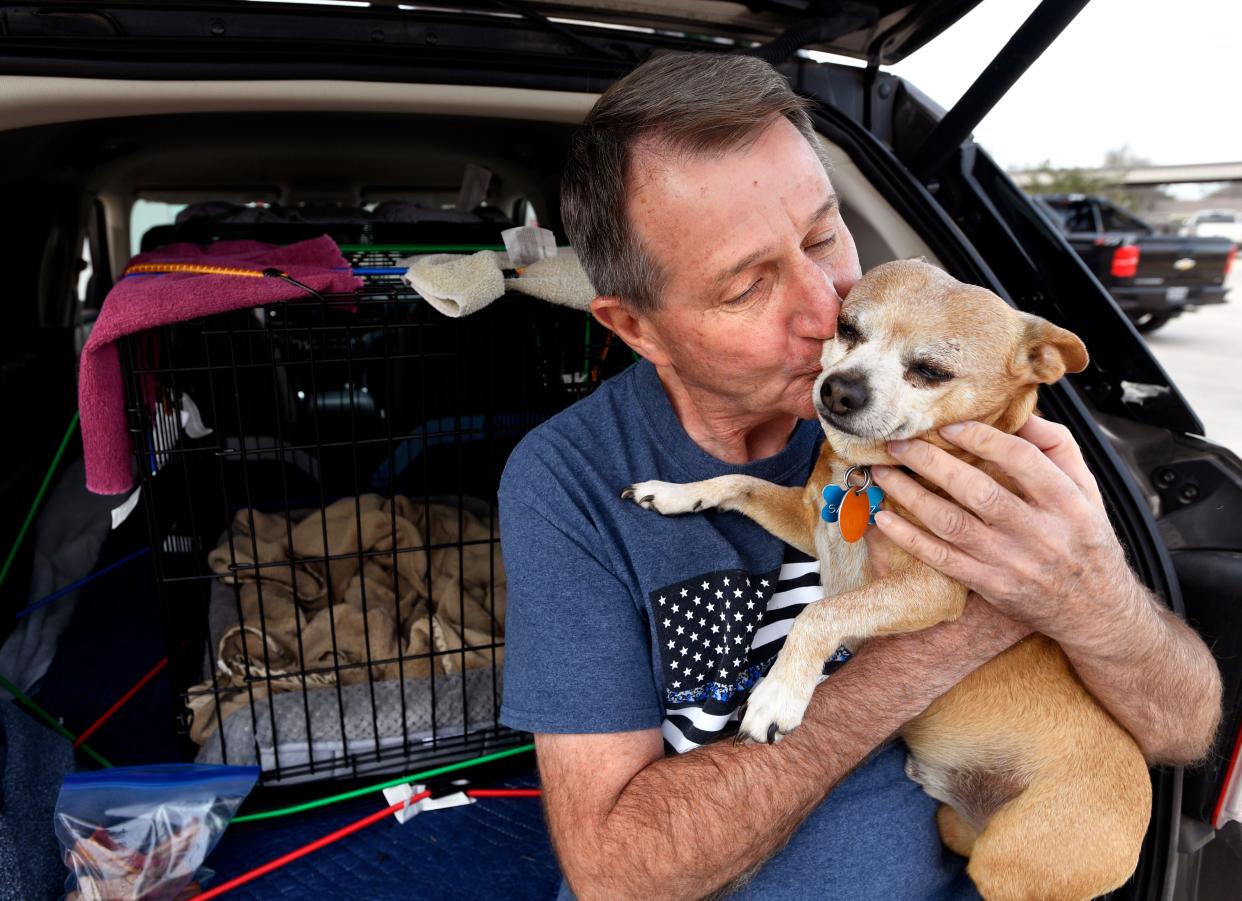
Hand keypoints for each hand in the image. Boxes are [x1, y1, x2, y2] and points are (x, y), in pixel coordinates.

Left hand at [869, 416, 1137, 639]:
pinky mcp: (991, 585)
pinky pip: (942, 559)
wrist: (1095, 608)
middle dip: (931, 463)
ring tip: (883, 473)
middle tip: (898, 443)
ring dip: (910, 496)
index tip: (947, 426)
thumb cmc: (1084, 536)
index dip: (981, 439)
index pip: (1021, 460)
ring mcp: (1012, 562)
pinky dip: (910, 538)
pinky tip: (884, 519)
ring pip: (952, 524)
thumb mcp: (1086, 488)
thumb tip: (1017, 413)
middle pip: (978, 491)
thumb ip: (1055, 446)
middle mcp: (1039, 532)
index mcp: (1066, 501)